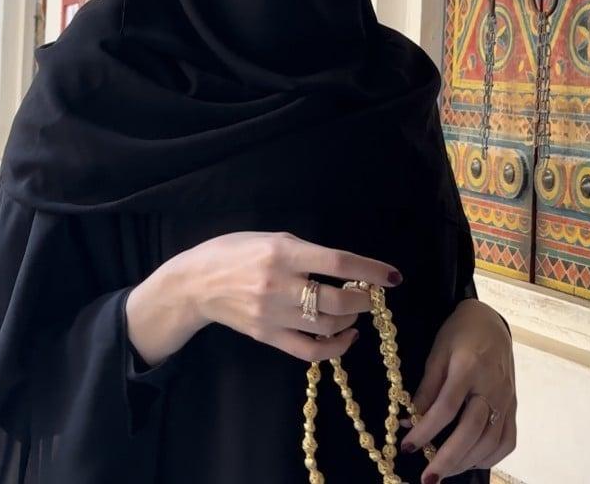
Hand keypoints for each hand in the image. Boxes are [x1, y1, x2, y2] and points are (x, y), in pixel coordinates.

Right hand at [174, 229, 402, 362]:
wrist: (196, 283)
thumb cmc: (235, 251)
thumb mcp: (271, 238)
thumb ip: (306, 252)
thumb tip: (344, 268)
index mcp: (283, 252)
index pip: (338, 263)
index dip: (370, 270)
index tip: (393, 276)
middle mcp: (280, 285)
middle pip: (337, 302)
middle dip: (364, 301)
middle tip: (371, 296)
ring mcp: (273, 314)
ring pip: (327, 328)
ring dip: (350, 322)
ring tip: (353, 312)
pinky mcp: (267, 336)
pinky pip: (309, 351)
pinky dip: (335, 348)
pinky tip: (346, 337)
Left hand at [399, 298, 515, 482]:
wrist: (490, 321)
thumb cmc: (458, 333)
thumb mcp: (437, 352)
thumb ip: (427, 387)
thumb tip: (410, 421)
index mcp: (468, 367)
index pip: (446, 407)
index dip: (426, 430)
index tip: (407, 447)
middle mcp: (491, 386)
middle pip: (472, 430)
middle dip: (448, 458)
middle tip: (428, 478)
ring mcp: (507, 398)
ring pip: (491, 440)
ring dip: (466, 462)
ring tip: (444, 473)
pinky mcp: (514, 406)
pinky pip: (508, 440)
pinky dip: (490, 457)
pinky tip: (471, 461)